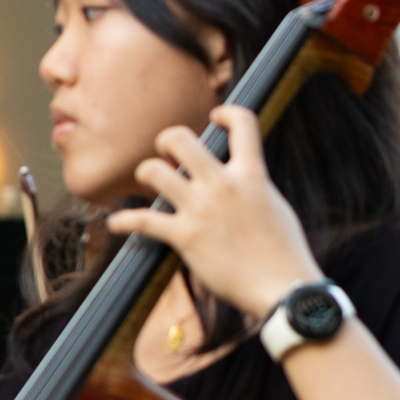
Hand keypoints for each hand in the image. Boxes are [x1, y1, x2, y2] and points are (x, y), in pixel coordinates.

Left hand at [107, 106, 321, 318]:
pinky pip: (141, 220)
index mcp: (252, 175)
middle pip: (179, 138)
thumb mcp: (275, 206)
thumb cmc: (284, 251)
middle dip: (166, 141)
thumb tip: (242, 179)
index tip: (216, 116)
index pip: (243, 123)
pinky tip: (116, 223)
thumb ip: (253, 186)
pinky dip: (123, 221)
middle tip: (167, 154)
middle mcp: (223, 185)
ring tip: (150, 184)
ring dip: (146, 174)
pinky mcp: (185, 236)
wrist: (282, 286)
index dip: (227, 112)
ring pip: (153, 171)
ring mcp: (201, 209)